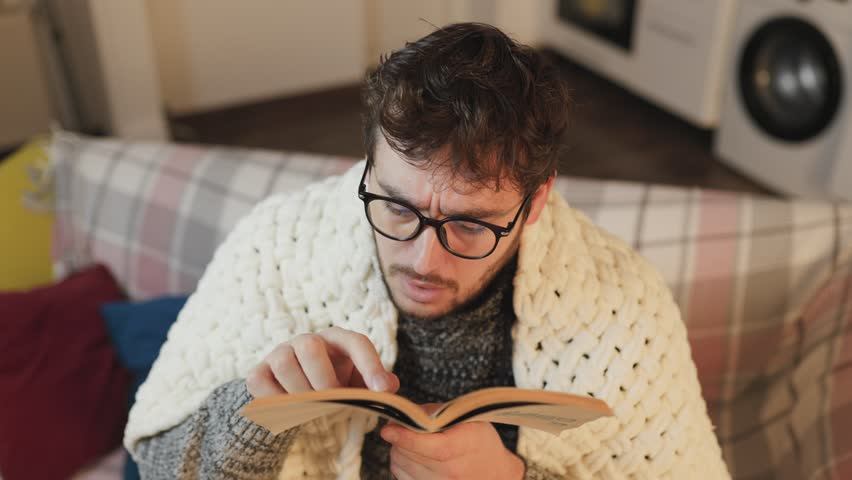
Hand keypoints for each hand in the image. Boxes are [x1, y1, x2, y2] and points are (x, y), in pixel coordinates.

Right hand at [246, 326, 398, 396]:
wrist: (297, 394)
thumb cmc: (335, 384)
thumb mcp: (358, 384)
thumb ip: (378, 383)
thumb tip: (389, 386)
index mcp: (338, 340)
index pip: (356, 342)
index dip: (371, 365)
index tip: (381, 390)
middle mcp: (308, 340)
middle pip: (310, 346)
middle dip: (324, 380)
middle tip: (332, 402)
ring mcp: (280, 353)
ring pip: (285, 363)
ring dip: (300, 392)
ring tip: (311, 408)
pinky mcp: (259, 371)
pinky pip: (260, 381)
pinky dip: (275, 400)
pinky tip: (289, 409)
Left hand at [381, 420, 524, 479]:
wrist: (495, 474)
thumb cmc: (480, 442)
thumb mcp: (467, 418)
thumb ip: (435, 413)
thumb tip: (403, 414)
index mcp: (466, 448)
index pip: (434, 447)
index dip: (408, 438)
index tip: (388, 429)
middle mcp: (453, 473)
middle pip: (410, 455)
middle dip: (399, 438)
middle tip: (404, 426)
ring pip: (400, 465)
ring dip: (399, 449)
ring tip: (413, 441)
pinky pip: (401, 476)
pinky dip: (402, 463)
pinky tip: (414, 456)